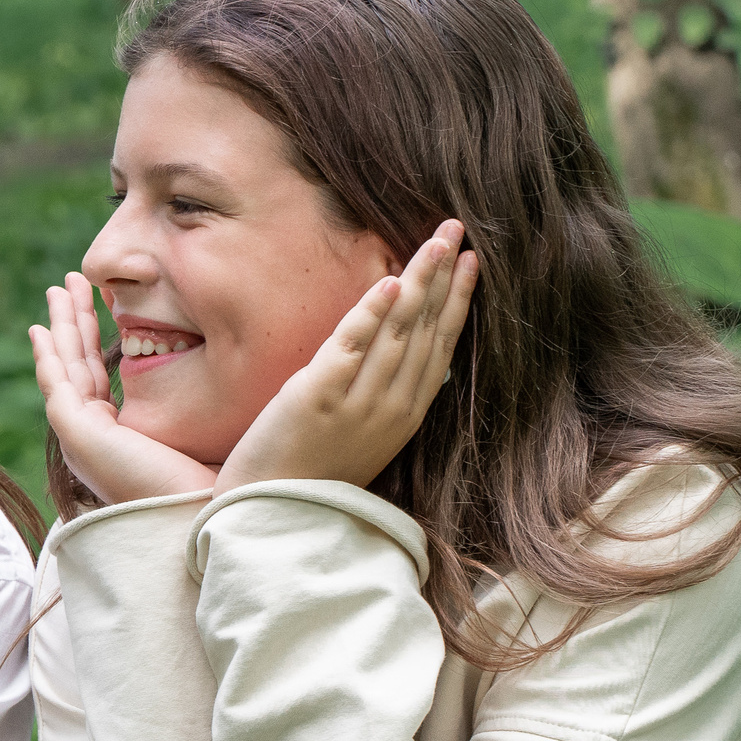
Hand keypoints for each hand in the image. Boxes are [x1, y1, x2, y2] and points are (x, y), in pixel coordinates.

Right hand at [29, 271, 217, 503]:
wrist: (204, 514)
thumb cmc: (216, 481)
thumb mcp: (208, 430)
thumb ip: (202, 403)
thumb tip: (236, 369)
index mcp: (119, 437)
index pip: (99, 377)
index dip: (96, 339)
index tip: (100, 304)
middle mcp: (94, 436)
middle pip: (77, 365)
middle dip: (74, 321)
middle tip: (71, 283)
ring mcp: (81, 434)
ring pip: (63, 366)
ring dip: (60, 324)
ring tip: (59, 288)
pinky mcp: (76, 431)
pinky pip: (55, 382)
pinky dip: (47, 353)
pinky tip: (42, 328)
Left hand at [214, 221, 478, 495]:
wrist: (268, 513)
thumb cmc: (309, 474)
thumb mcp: (364, 435)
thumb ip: (385, 393)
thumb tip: (406, 352)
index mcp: (405, 415)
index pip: (441, 346)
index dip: (458, 301)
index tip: (472, 261)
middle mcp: (391, 407)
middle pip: (426, 329)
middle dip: (445, 275)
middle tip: (458, 228)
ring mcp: (358, 402)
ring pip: (399, 330)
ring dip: (419, 280)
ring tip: (436, 239)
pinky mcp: (319, 397)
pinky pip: (352, 346)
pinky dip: (371, 313)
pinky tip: (389, 280)